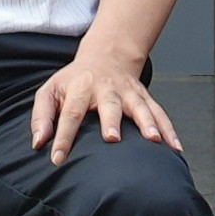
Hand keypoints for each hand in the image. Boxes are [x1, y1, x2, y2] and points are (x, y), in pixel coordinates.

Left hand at [27, 52, 180, 159]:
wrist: (106, 56)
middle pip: (109, 105)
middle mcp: (106, 88)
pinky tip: (175, 148)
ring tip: (153, 139)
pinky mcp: (144, 97)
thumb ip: (42, 116)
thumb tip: (38, 142)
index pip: (69, 113)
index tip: (57, 158)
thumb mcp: (50, 91)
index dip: (62, 137)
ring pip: (139, 106)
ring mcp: (128, 92)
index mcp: (80, 88)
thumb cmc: (74, 81)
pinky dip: (169, 130)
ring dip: (147, 123)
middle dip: (111, 121)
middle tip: (112, 138)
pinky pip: (159, 113)